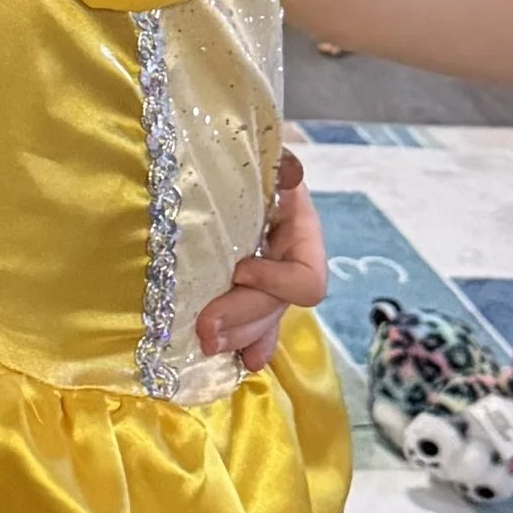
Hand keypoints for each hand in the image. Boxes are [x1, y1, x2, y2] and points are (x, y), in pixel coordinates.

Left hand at [198, 150, 327, 373]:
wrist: (220, 151)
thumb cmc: (242, 150)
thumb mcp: (263, 152)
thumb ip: (278, 164)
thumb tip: (290, 170)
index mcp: (299, 230)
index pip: (307, 275)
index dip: (278, 282)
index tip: (241, 269)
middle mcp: (288, 260)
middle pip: (278, 307)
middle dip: (243, 319)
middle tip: (205, 328)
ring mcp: (268, 278)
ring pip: (262, 321)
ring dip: (237, 336)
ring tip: (206, 343)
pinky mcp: (243, 285)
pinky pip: (252, 323)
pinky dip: (244, 341)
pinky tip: (238, 361)